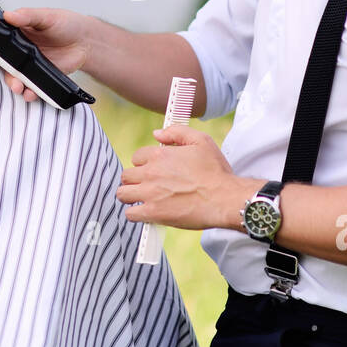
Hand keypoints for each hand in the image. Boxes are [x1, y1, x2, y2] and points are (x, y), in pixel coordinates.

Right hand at [0, 7, 89, 101]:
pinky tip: (30, 93)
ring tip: (18, 86)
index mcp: (12, 33)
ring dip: (9, 83)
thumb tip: (9, 15)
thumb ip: (28, 16)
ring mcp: (24, 66)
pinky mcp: (37, 78)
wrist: (87, 41)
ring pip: (8, 77)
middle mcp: (14, 50)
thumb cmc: (65, 24)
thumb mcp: (47, 16)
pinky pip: (27, 88)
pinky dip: (27, 93)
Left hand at [116, 124, 259, 230]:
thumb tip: (157, 133)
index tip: (152, 170)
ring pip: (122, 194)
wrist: (224, 199)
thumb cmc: (215, 172)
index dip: (144, 163)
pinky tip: (145, 212)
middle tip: (147, 185)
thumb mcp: (201, 141)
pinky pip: (130, 214)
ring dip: (130, 195)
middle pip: (126, 175)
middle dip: (135, 179)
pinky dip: (135, 214)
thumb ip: (177, 132)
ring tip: (142, 199)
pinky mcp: (153, 213)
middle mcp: (150, 173)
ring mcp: (150, 194)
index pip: (137, 157)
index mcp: (160, 155)